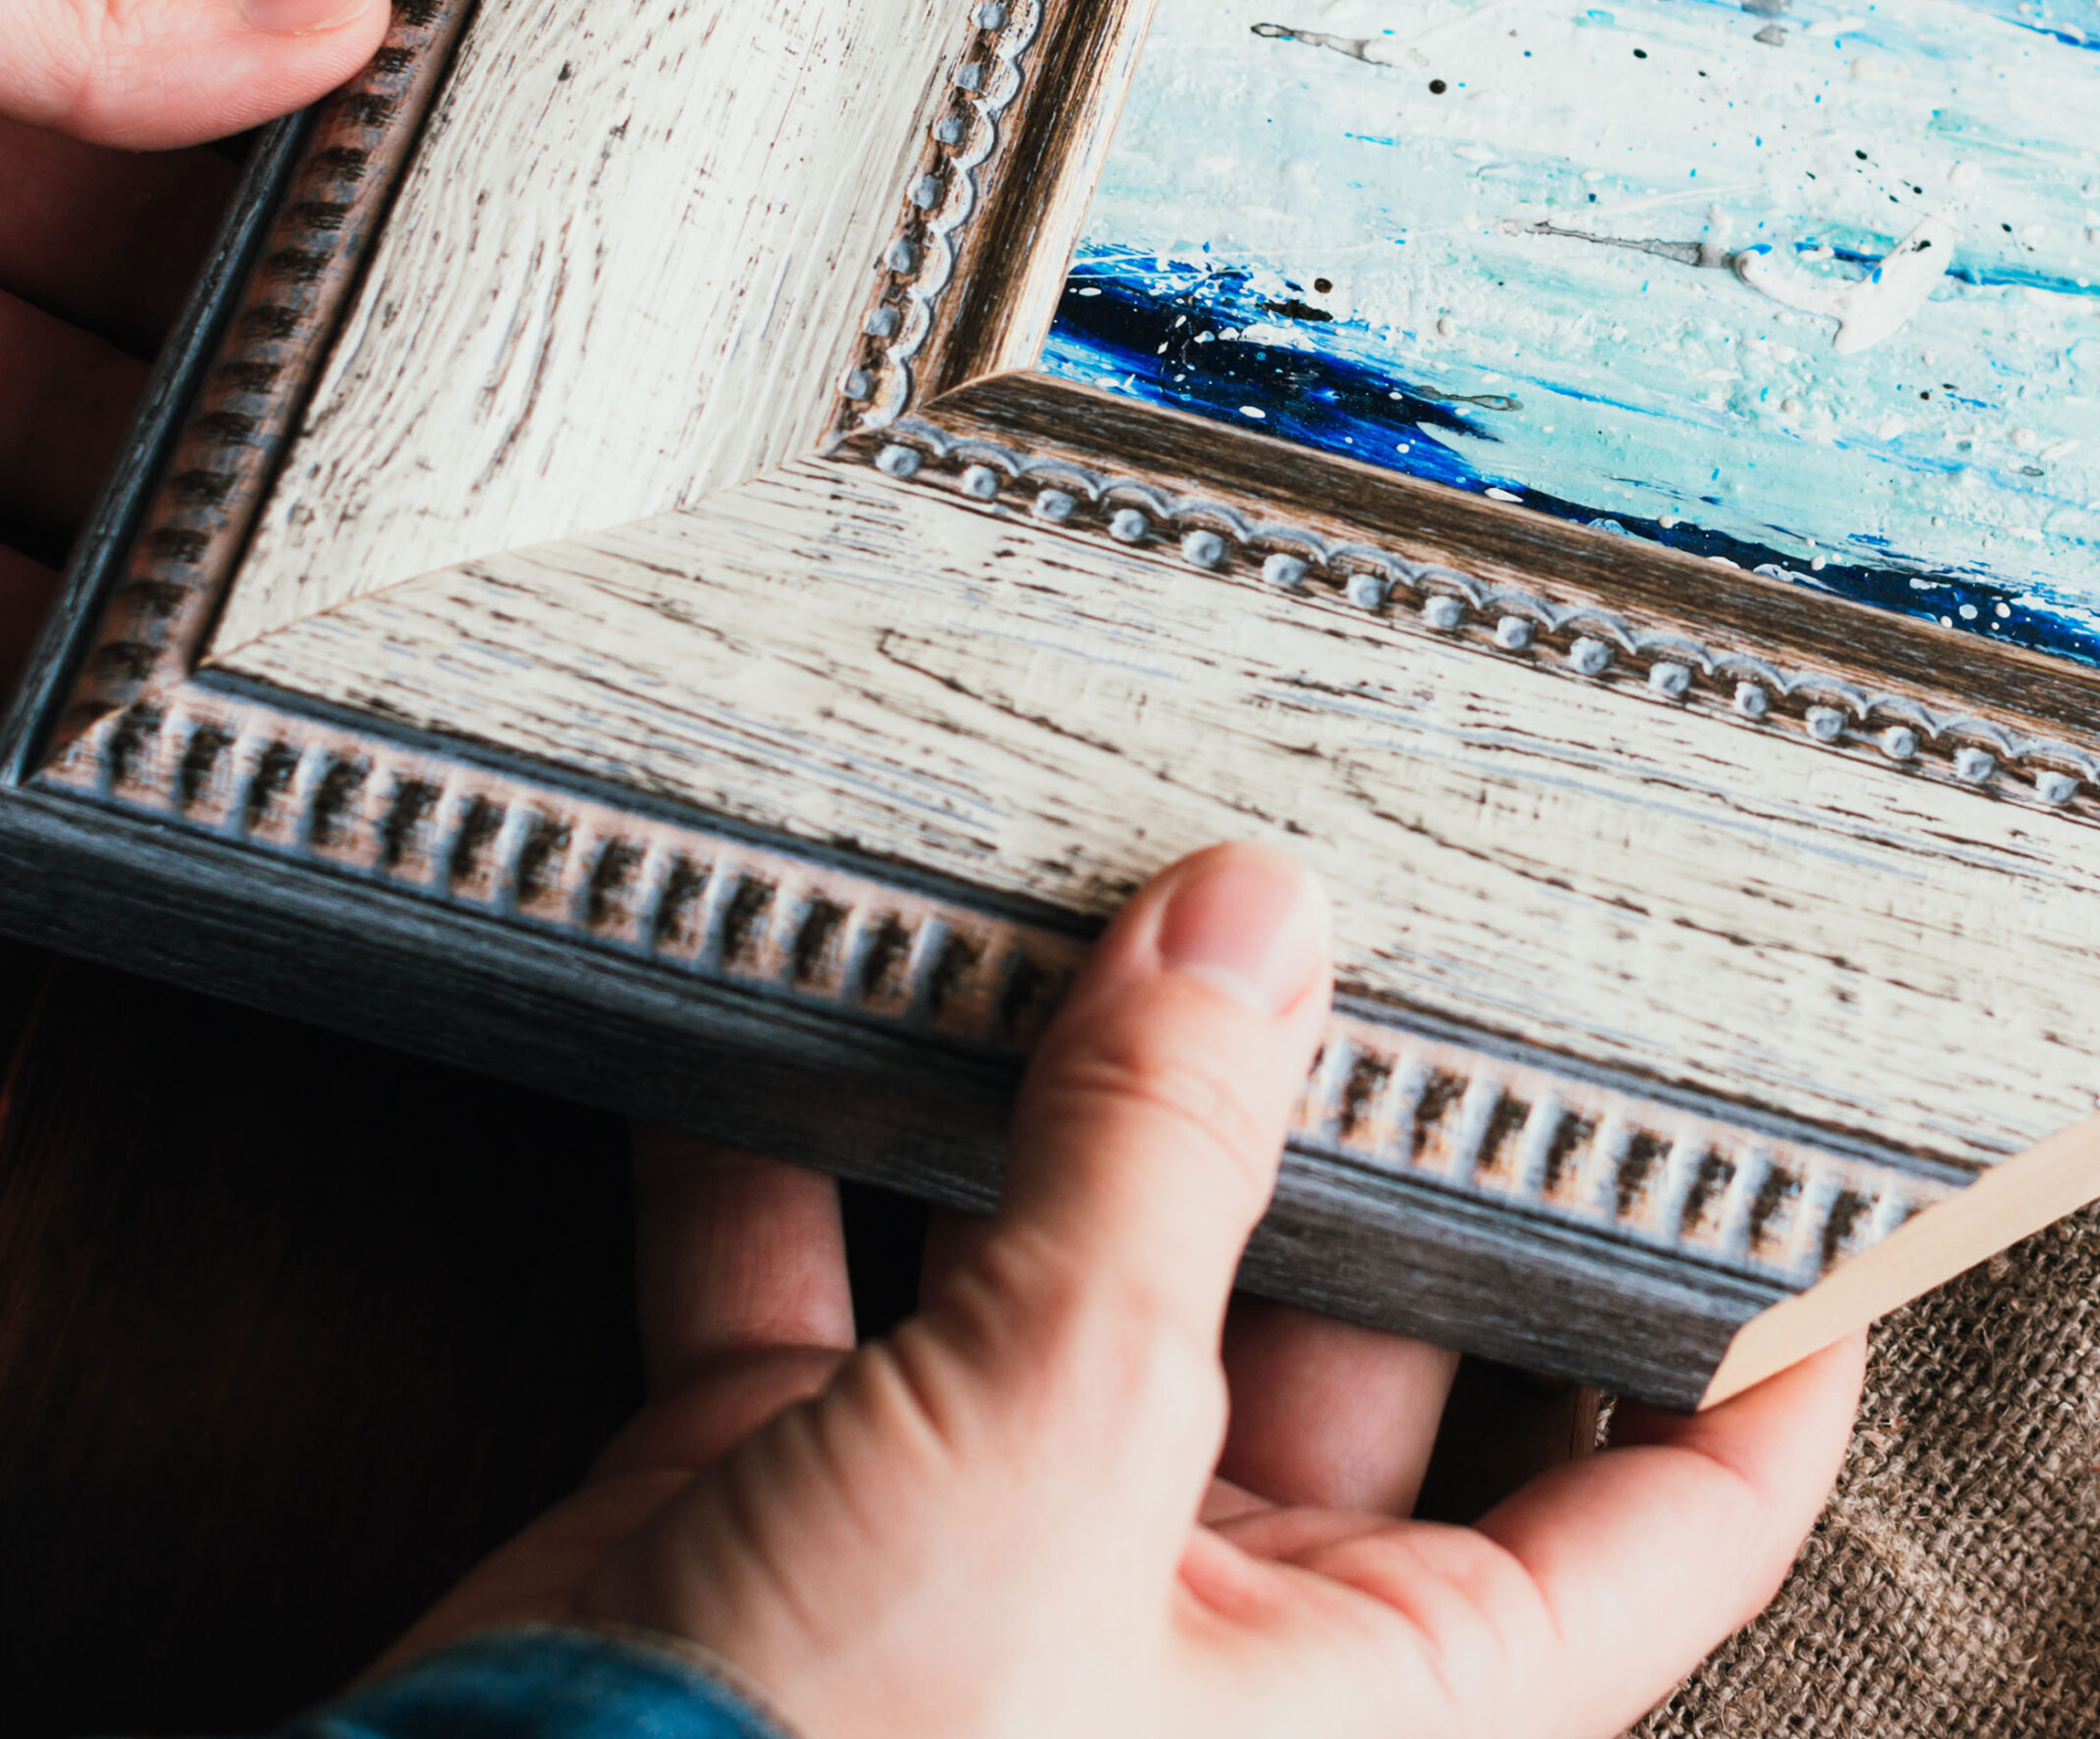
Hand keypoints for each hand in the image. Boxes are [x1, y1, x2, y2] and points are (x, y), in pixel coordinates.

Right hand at [390, 844, 1862, 1738]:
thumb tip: (1247, 923)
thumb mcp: (1049, 1449)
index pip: (1648, 1517)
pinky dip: (777, 1129)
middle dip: (1322, 1114)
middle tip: (1350, 907)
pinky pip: (805, 1256)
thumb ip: (1146, 1174)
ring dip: (1034, 1089)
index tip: (1773, 1166)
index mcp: (1350, 1678)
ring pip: (1054, 1252)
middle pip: (1326, 1306)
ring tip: (1069, 892)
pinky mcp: (786, 1465)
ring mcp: (980, 1523)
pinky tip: (778, 979)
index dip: (1740, 1359)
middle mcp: (1184, 1597)